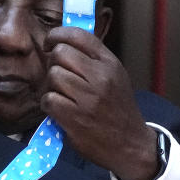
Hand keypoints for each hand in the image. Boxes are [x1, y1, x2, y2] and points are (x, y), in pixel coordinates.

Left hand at [41, 27, 157, 179]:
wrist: (130, 144)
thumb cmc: (117, 108)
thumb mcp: (114, 76)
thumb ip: (92, 58)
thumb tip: (63, 40)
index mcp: (110, 63)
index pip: (78, 35)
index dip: (57, 35)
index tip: (49, 43)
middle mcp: (101, 77)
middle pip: (61, 53)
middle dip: (54, 63)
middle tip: (59, 77)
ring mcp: (89, 97)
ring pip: (53, 75)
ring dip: (52, 86)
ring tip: (63, 96)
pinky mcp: (75, 117)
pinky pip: (48, 99)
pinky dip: (49, 105)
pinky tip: (59, 110)